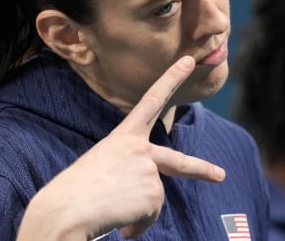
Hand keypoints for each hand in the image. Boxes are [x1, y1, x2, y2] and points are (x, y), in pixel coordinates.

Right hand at [17, 56, 225, 239]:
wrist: (65, 211)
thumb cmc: (75, 192)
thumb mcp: (101, 166)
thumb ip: (127, 169)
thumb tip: (147, 198)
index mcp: (122, 137)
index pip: (151, 101)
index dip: (171, 79)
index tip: (188, 61)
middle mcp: (139, 148)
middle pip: (178, 161)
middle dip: (202, 170)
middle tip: (220, 175)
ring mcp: (149, 170)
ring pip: (155, 200)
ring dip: (137, 214)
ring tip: (112, 211)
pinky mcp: (154, 193)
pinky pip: (151, 216)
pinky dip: (137, 226)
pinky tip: (119, 224)